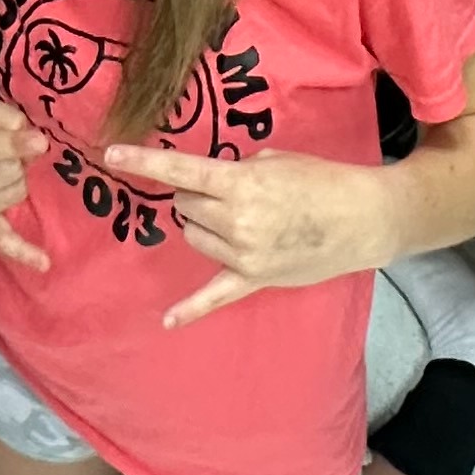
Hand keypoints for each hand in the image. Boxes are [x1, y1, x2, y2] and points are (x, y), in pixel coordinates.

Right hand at [0, 91, 51, 271]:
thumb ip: (2, 115)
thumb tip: (34, 141)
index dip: (20, 145)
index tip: (40, 143)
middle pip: (10, 174)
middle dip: (16, 158)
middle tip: (5, 148)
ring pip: (14, 196)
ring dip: (16, 179)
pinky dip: (22, 251)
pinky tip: (43, 263)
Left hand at [97, 143, 393, 325]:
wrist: (363, 218)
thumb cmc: (322, 180)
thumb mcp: (275, 160)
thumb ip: (236, 171)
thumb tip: (210, 184)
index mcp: (240, 183)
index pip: (181, 171)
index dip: (143, 162)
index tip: (110, 154)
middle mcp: (236, 220)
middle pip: (185, 206)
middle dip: (196, 195)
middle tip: (228, 191)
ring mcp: (243, 253)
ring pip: (194, 237)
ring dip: (204, 225)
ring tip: (239, 218)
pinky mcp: (254, 278)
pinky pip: (215, 297)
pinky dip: (190, 309)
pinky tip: (167, 320)